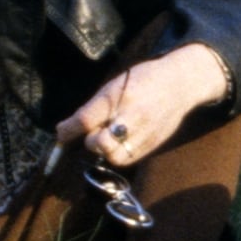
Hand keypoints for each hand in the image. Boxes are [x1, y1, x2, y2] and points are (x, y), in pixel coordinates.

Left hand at [55, 46, 225, 168]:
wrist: (180, 85)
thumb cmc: (142, 81)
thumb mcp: (114, 86)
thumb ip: (90, 110)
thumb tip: (63, 132)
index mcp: (122, 96)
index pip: (88, 119)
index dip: (69, 130)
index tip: (61, 134)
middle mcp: (135, 117)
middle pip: (102, 144)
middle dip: (92, 141)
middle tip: (95, 131)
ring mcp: (147, 134)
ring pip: (115, 157)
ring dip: (105, 150)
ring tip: (109, 136)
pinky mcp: (154, 146)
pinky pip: (128, 160)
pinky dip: (118, 154)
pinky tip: (121, 141)